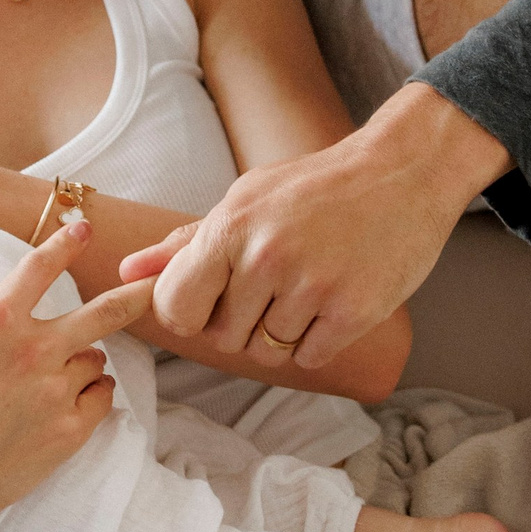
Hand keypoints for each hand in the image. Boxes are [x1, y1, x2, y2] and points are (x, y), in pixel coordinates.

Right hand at [0, 222, 154, 531]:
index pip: (41, 267)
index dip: (66, 242)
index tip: (83, 228)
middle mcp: (34, 352)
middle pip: (104, 312)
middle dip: (135, 292)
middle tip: (155, 283)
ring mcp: (55, 394)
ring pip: (95, 357)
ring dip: (84, 355)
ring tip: (59, 366)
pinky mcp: (68, 434)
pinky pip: (103, 398)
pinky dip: (95, 391)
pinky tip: (74, 394)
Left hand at [124, 83, 506, 373]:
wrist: (402, 172)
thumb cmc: (316, 187)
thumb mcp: (245, 200)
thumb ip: (184, 244)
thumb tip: (127, 273)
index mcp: (231, 227)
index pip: (176, 308)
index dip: (190, 315)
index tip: (213, 302)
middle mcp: (266, 257)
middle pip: (222, 337)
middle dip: (241, 324)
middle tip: (274, 287)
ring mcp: (311, 286)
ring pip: (265, 352)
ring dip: (280, 334)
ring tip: (305, 290)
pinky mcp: (353, 311)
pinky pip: (307, 359)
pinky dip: (316, 342)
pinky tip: (330, 304)